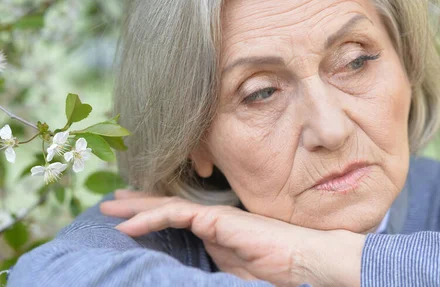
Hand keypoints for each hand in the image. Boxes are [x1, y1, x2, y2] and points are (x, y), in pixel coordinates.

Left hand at [100, 189, 363, 286]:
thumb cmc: (273, 267)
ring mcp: (214, 215)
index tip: (127, 215)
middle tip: (110, 201)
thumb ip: (210, 260)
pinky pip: (178, 214)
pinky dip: (151, 218)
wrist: (300, 260)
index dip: (150, 213)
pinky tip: (129, 225)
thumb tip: (183, 268)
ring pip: (167, 205)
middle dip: (136, 203)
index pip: (176, 216)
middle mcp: (210, 217)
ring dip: (136, 206)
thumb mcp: (231, 267)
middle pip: (166, 205)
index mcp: (213, 228)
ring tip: (109, 207)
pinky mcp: (217, 218)